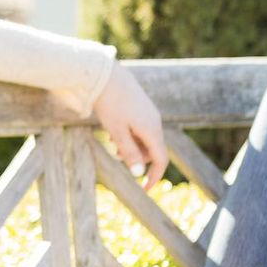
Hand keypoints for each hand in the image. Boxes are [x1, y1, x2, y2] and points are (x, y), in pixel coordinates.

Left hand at [94, 64, 167, 189]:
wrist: (106, 75)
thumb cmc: (110, 104)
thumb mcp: (117, 132)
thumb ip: (129, 153)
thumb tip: (139, 174)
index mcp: (151, 130)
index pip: (160, 160)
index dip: (154, 177)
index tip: (144, 190)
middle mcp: (155, 122)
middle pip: (153, 150)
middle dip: (139, 159)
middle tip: (117, 155)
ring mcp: (150, 114)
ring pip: (147, 139)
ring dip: (133, 147)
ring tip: (113, 143)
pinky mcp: (142, 108)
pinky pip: (142, 129)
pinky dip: (131, 136)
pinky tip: (115, 131)